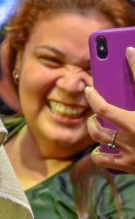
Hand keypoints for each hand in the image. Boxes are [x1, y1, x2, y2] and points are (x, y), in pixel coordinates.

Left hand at [84, 47, 134, 173]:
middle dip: (94, 117)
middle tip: (97, 112)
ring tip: (97, 127)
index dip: (93, 97)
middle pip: (97, 126)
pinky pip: (105, 162)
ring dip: (95, 133)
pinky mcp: (131, 168)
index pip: (103, 108)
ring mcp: (130, 155)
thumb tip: (130, 51)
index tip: (88, 89)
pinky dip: (101, 156)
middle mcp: (130, 138)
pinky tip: (103, 151)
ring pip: (99, 143)